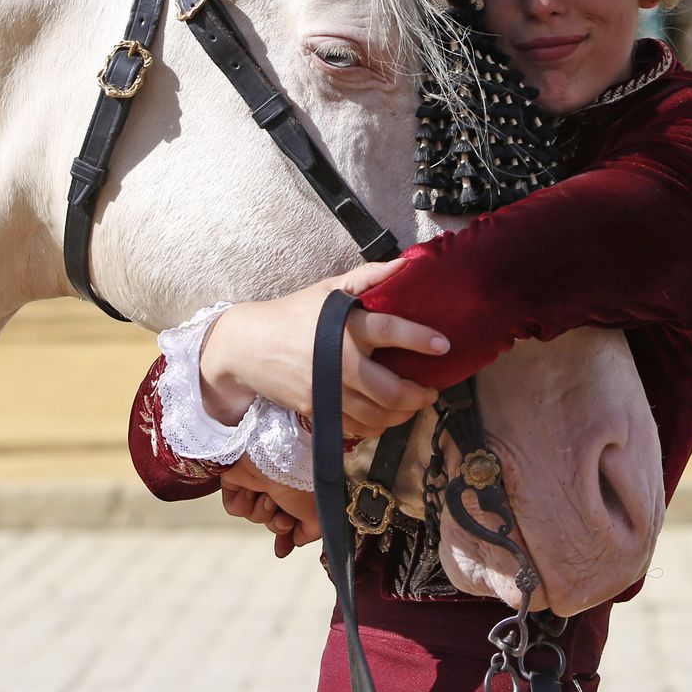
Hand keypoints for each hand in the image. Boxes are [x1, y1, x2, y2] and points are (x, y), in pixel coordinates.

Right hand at [199, 259, 447, 438]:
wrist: (248, 345)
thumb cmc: (292, 313)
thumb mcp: (327, 289)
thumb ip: (367, 277)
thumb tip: (404, 264)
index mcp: (345, 326)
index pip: (391, 331)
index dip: (421, 339)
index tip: (444, 346)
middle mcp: (340, 361)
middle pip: (391, 389)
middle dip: (419, 394)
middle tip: (431, 391)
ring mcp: (328, 389)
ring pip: (377, 414)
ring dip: (403, 415)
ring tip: (413, 406)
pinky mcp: (318, 409)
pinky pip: (357, 427)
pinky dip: (377, 427)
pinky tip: (386, 419)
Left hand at [219, 457, 320, 558]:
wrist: (274, 458)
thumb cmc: (300, 483)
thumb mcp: (317, 515)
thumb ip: (310, 532)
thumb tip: (296, 540)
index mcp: (298, 489)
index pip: (292, 519)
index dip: (288, 536)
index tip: (284, 548)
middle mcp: (278, 485)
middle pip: (273, 522)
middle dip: (278, 525)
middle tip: (282, 517)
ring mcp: (256, 481)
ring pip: (255, 516)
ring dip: (263, 511)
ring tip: (268, 495)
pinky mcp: (235, 479)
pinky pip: (236, 507)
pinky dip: (244, 503)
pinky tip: (251, 489)